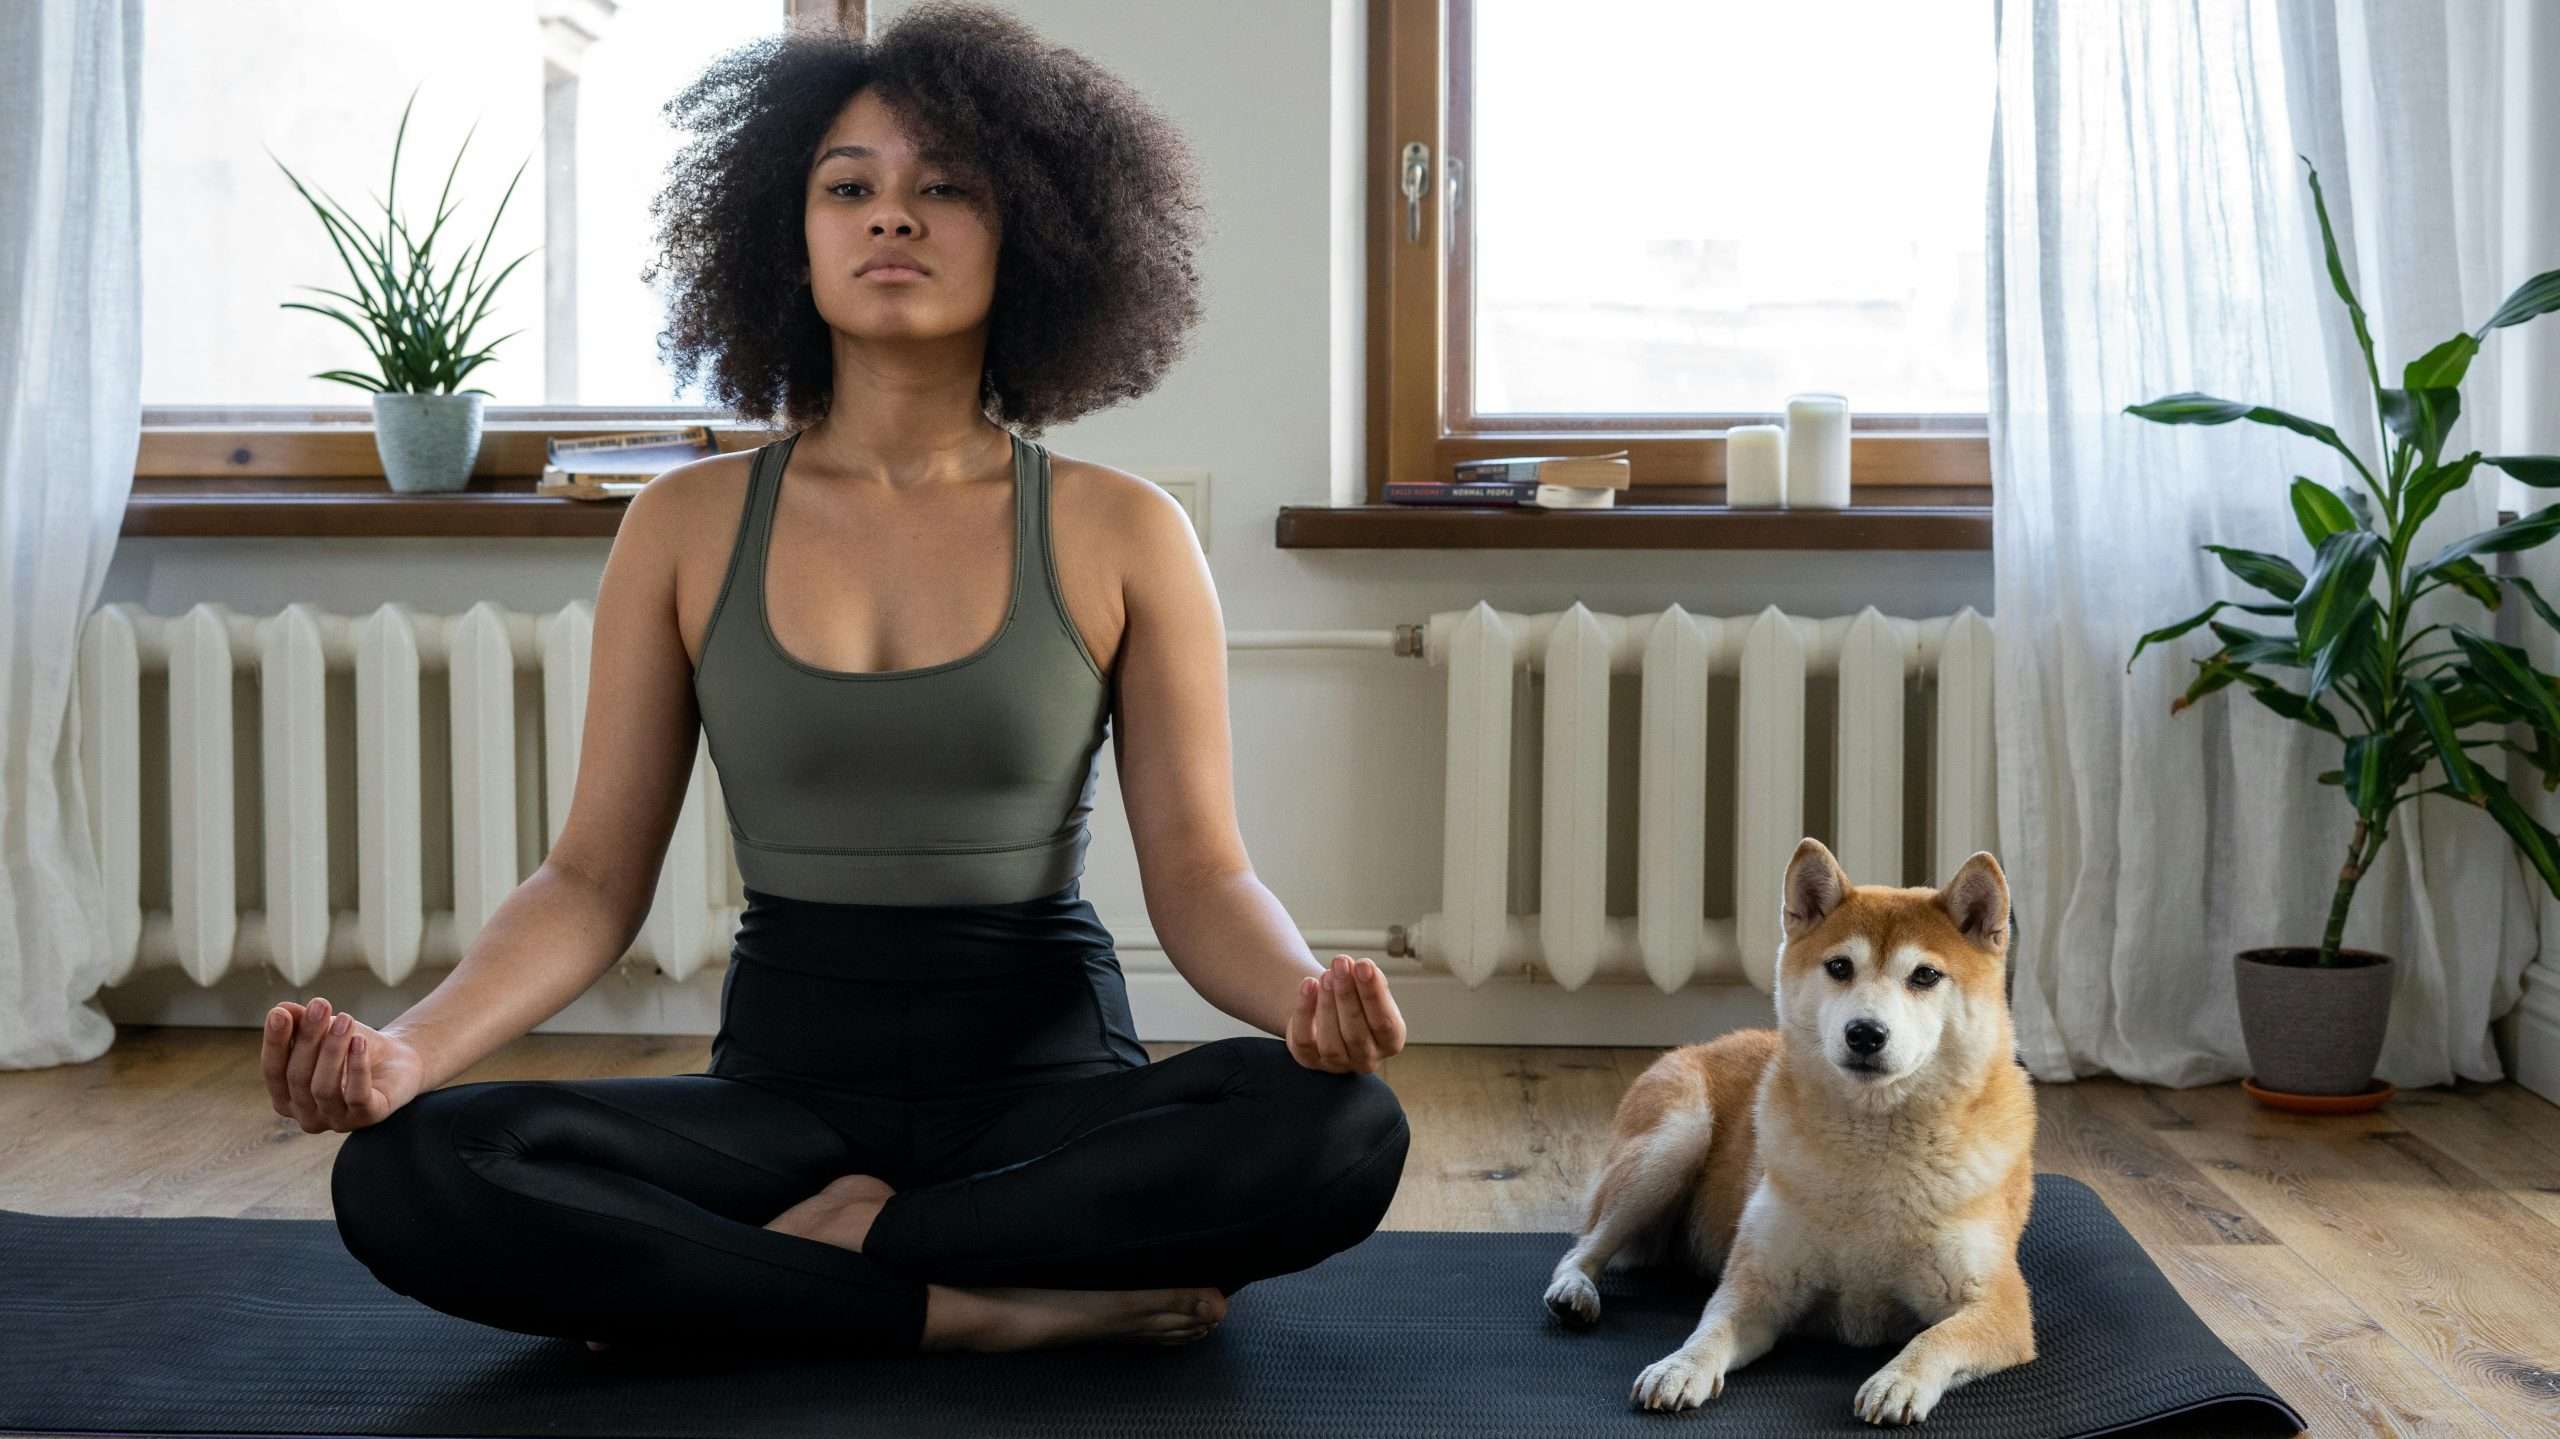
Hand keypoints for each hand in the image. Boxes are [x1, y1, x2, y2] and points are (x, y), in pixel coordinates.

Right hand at [261, 996, 423, 1132]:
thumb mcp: (323, 1031)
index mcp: (286, 1098)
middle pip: (298, 1078)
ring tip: (345, 1019)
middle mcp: (307, 1117)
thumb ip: (299, 1023)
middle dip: (308, 1039)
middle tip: (320, 1005)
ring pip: (324, 1088)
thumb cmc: (350, 1048)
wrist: (395, 1061)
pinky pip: (357, 1095)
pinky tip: (359, 1042)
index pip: (273, 1071)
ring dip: (333, 1050)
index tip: (279, 1014)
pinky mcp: (367, 1117)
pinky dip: (357, 1066)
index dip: (274, 1043)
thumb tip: (280, 1009)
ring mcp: (336, 1121)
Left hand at [1285, 954, 1406, 1073]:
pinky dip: (1303, 1012)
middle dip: (1347, 995)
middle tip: (1340, 964)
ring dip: (1327, 1005)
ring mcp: (1337, 1064)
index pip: (1384, 1022)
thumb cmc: (1357, 999)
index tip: (1364, 965)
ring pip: (1330, 1042)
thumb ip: (1370, 980)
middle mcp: (1367, 1058)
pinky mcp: (1310, 1060)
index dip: (1373, 993)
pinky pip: (1304, 1041)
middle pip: (1356, 1033)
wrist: (1331, 1010)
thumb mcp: (1370, 989)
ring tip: (1326, 975)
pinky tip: (1308, 985)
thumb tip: (1362, 967)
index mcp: (1390, 1041)